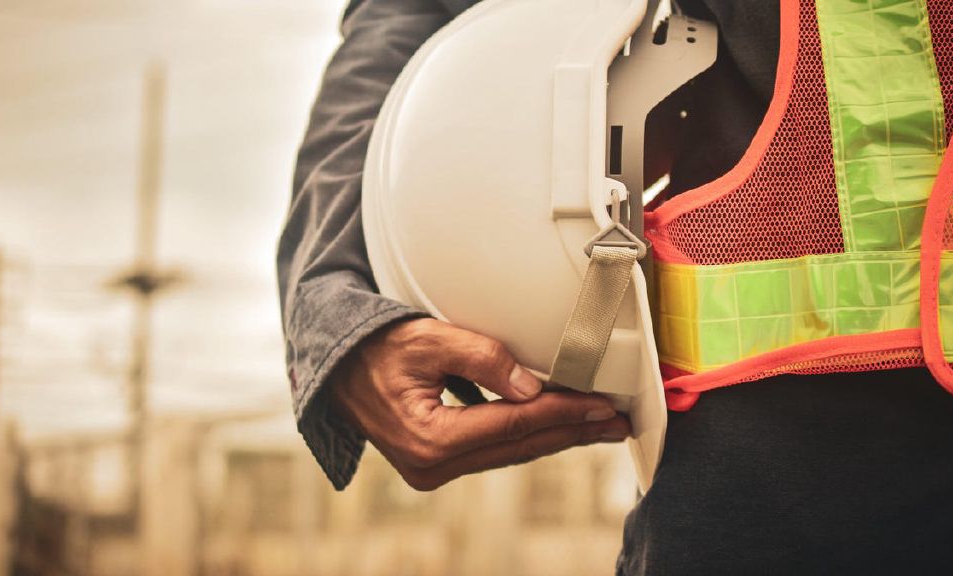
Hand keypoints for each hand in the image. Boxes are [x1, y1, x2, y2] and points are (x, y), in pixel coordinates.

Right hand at [329, 318, 630, 490]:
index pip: (514, 424)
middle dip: (572, 432)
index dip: (563, 413)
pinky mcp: (435, 463)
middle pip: (519, 446)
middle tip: (617, 423)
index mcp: (431, 438)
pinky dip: (526, 436)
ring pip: (510, 453)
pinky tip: (555, 426)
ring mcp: (433, 470)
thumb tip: (532, 387)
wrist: (335, 368)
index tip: (603, 405)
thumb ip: (482, 358)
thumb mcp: (427, 338)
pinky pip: (493, 451)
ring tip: (597, 426)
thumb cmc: (376, 347)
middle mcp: (433, 465)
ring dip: (555, 437)